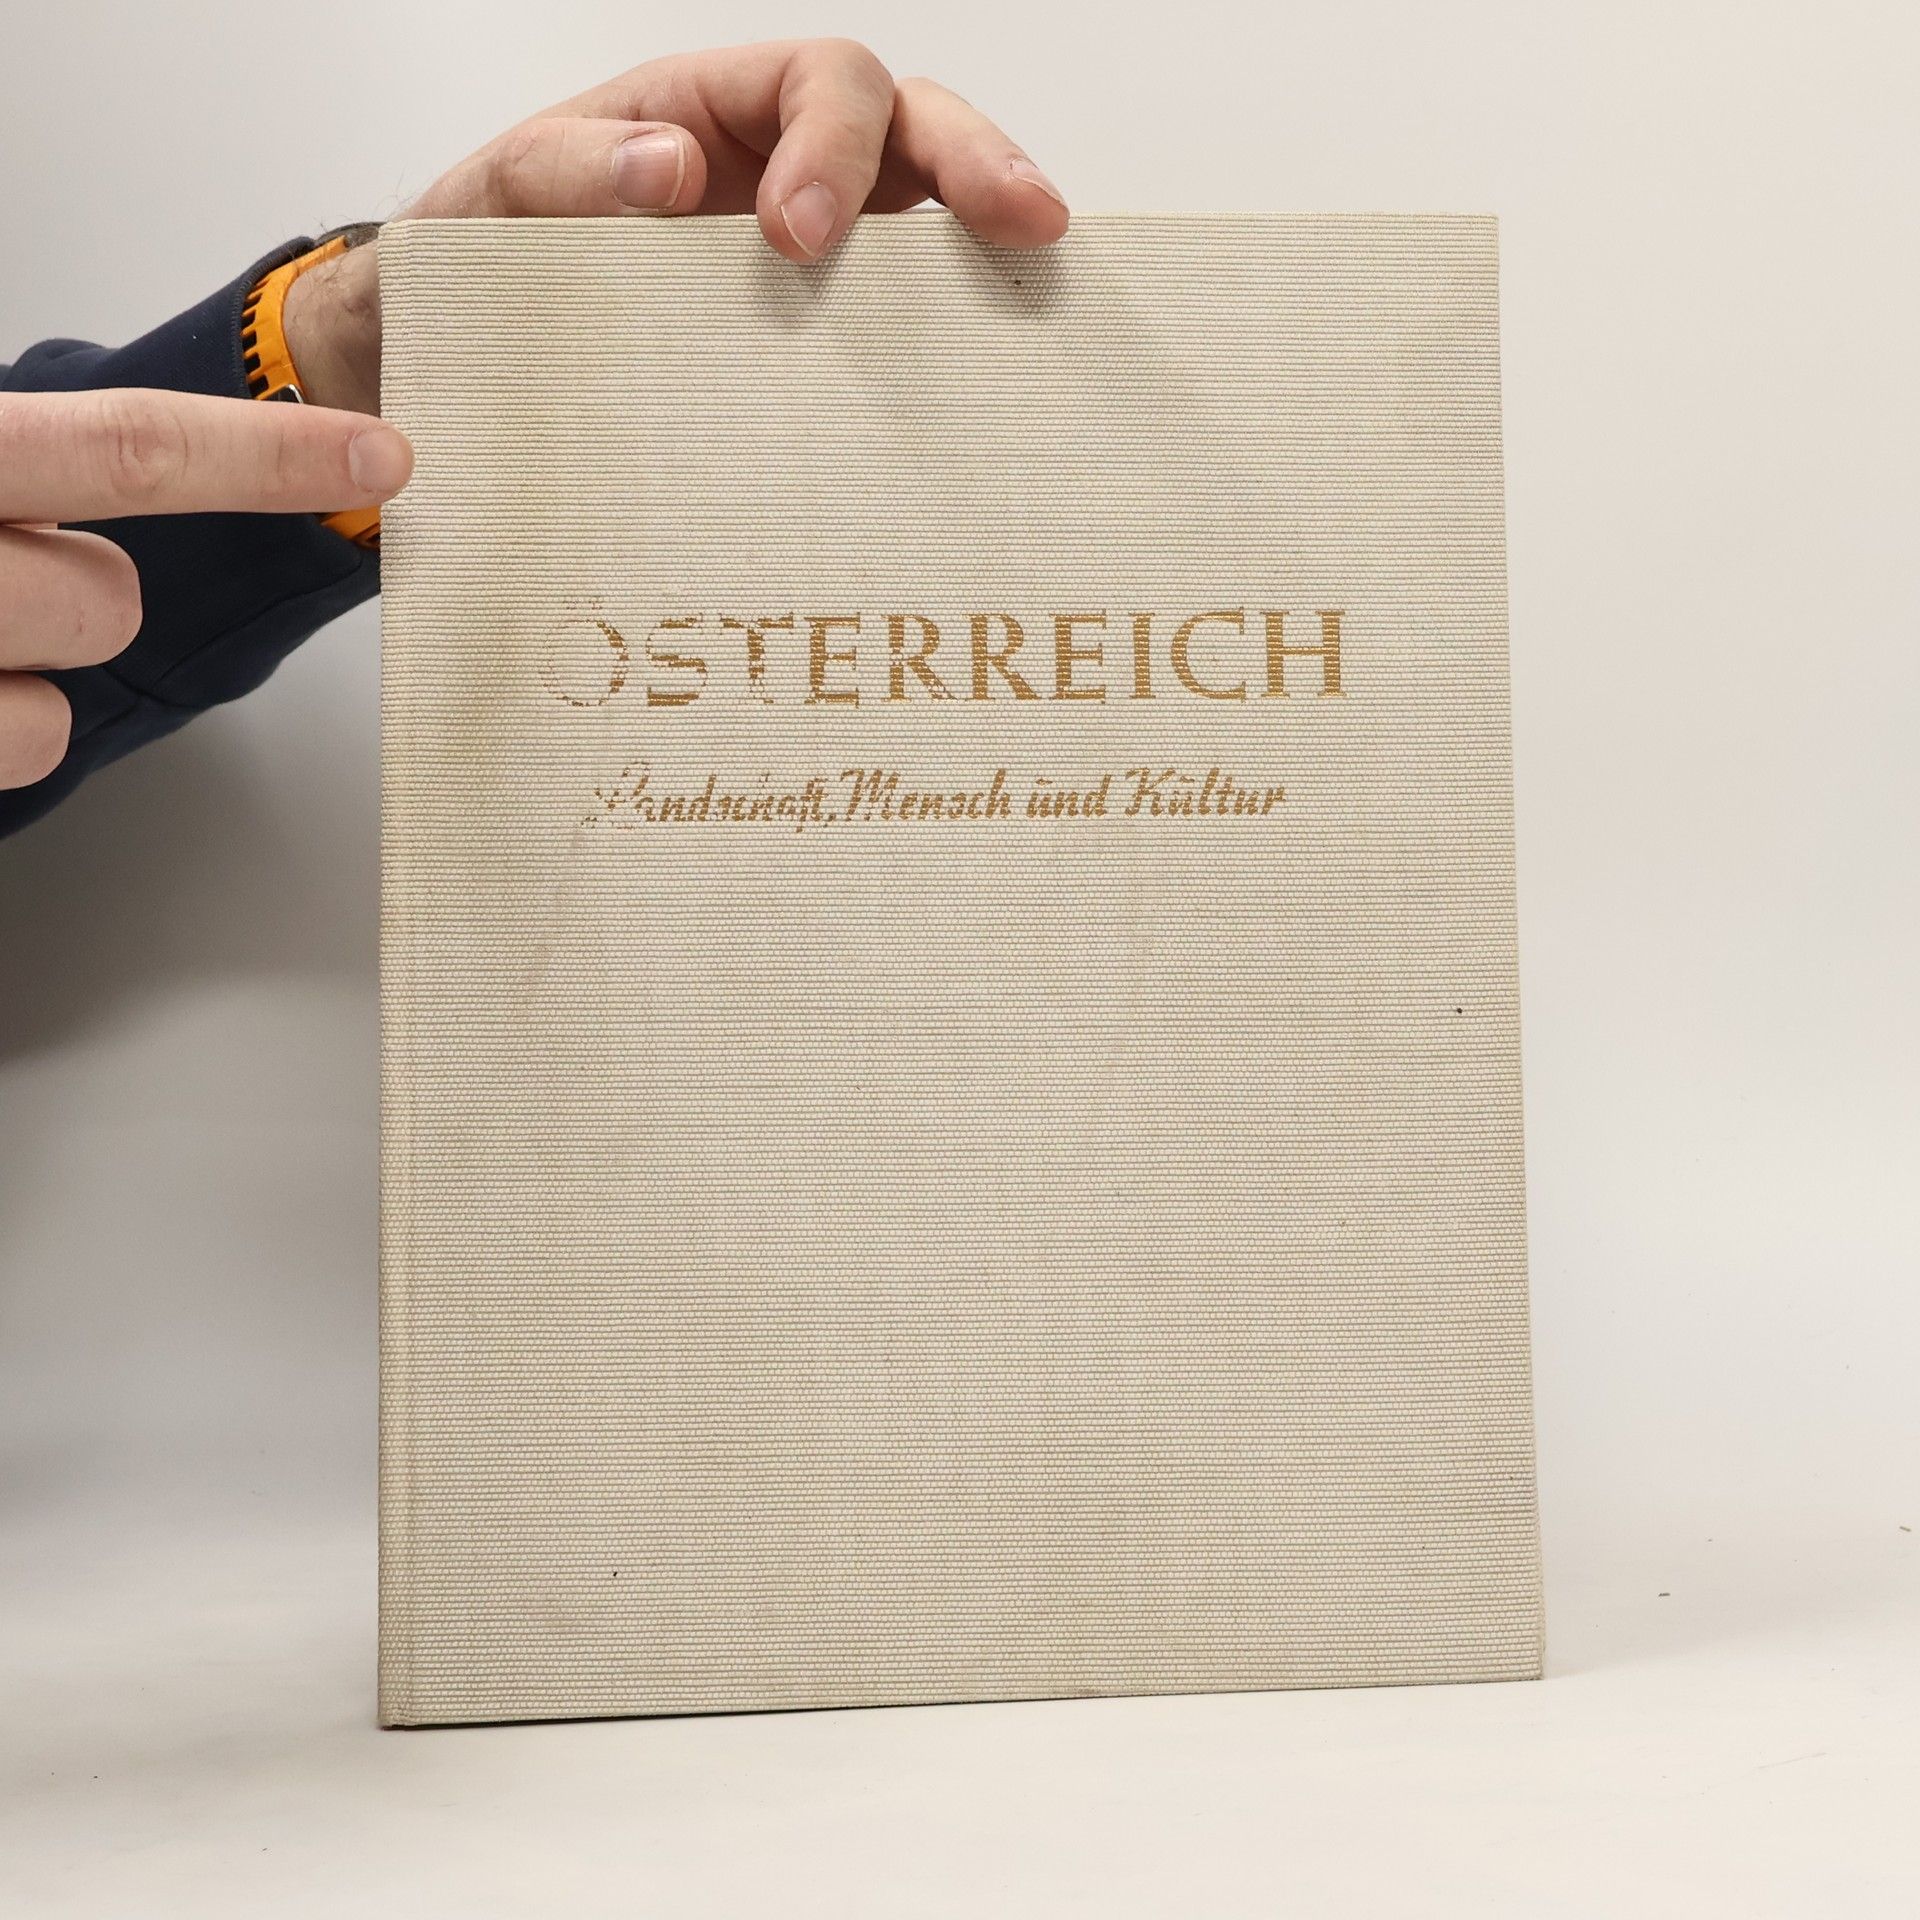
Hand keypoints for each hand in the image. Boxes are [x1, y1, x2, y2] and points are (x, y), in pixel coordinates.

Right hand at [0, 390, 411, 787]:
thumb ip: (62, 445)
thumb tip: (194, 437)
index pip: (132, 447)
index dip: (269, 459)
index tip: (381, 458)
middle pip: (110, 600)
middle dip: (98, 597)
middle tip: (29, 569)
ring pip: (73, 691)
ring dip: (43, 664)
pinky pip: (33, 743)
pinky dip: (8, 722)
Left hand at [283, 39, 1069, 415]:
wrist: (463, 356)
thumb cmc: (483, 260)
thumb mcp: (492, 201)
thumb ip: (565, 173)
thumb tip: (670, 167)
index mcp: (710, 109)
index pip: (816, 82)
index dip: (833, 144)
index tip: (799, 240)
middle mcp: (781, 165)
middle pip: (912, 126)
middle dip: (975, 163)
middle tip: (1024, 222)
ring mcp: (820, 251)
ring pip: (933, 213)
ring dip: (994, 238)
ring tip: (1049, 279)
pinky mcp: (827, 332)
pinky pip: (912, 309)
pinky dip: (963, 320)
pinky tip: (1005, 356)